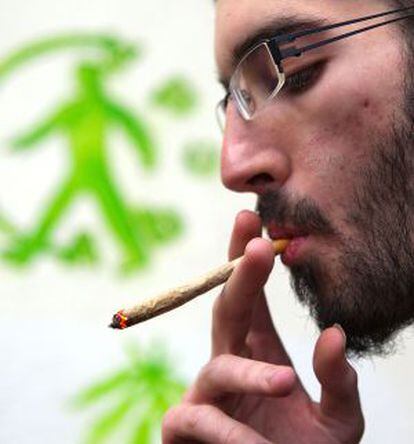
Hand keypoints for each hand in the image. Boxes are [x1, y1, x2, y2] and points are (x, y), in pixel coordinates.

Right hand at [162, 210, 364, 442]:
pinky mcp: (185, 428)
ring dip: (250, 373)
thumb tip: (334, 333)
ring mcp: (206, 394)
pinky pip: (200, 419)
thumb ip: (338, 380)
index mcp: (259, 351)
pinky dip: (229, 432)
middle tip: (256, 245)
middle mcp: (229, 363)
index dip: (249, 261)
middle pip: (227, 309)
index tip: (255, 222)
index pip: (251, 298)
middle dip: (238, 275)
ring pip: (217, 367)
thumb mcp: (337, 421)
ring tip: (285, 384)